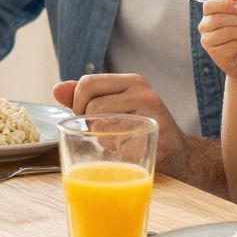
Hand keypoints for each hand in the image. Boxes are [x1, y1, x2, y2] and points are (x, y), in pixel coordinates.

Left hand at [51, 72, 188, 177]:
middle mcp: (142, 92)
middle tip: (103, 132)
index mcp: (131, 81)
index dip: (77, 103)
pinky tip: (129, 151)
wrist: (179, 155)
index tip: (85, 116)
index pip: (87, 83)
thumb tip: (57, 89)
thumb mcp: (115, 107)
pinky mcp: (154, 136)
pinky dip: (116, 152)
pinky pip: (117, 143)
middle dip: (89, 123)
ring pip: (100, 125)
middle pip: (91, 105)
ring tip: (119, 141)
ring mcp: (150, 113)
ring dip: (102, 139)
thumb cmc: (140, 130)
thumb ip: (85, 98)